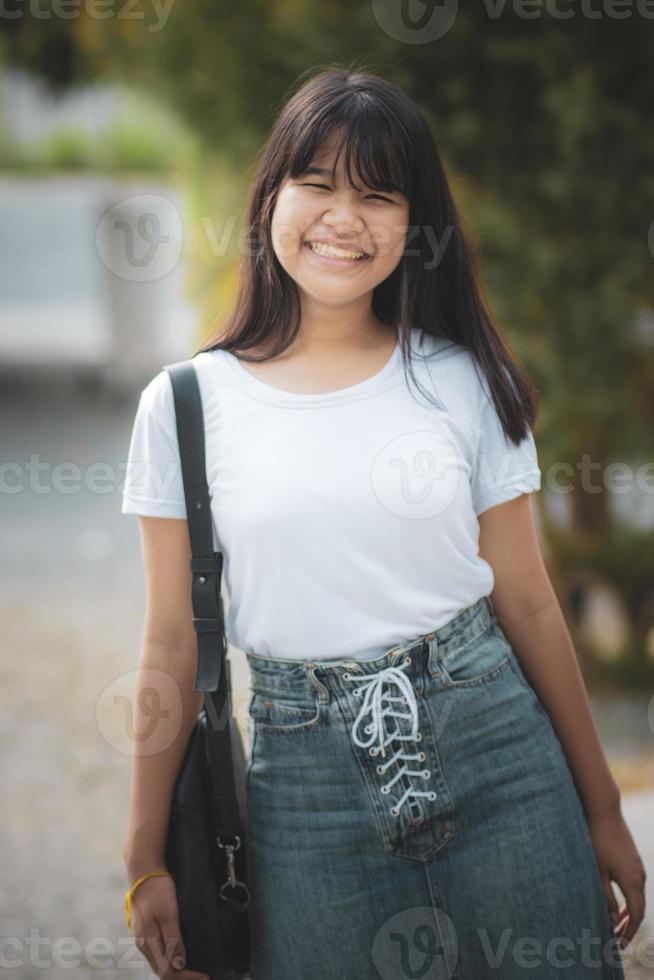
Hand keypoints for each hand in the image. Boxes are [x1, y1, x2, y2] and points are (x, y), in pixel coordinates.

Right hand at [129, 873, 208, 979]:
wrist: (143, 871)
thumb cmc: (157, 890)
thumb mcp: (169, 914)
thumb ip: (173, 940)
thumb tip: (179, 965)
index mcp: (147, 943)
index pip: (167, 972)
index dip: (186, 977)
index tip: (204, 976)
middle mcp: (143, 944)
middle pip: (162, 970)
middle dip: (182, 976)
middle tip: (202, 976)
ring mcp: (143, 938)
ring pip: (160, 962)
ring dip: (177, 969)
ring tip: (195, 969)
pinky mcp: (146, 930)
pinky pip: (158, 952)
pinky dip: (171, 959)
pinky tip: (182, 955)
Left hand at [588, 804, 646, 949]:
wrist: (604, 811)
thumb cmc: (596, 841)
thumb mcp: (597, 873)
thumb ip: (605, 898)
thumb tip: (612, 919)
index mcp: (632, 881)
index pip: (636, 916)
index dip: (628, 932)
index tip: (619, 945)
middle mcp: (640, 875)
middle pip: (639, 908)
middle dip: (629, 925)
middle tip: (616, 939)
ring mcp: (638, 866)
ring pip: (637, 897)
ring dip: (628, 912)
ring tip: (616, 925)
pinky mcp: (633, 859)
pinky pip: (634, 886)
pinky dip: (628, 899)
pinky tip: (617, 904)